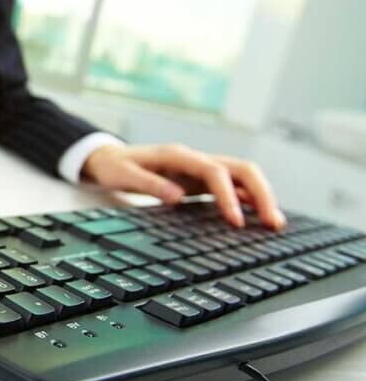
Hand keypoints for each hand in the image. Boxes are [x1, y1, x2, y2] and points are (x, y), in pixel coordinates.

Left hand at [82, 143, 284, 229]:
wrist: (107, 158)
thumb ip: (149, 184)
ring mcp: (200, 169)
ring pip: (242, 177)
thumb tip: (177, 197)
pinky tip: (257, 218)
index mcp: (178, 156)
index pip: (215, 171)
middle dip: (261, 194)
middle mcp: (195, 159)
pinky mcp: (200, 180)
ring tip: (274, 225)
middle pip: (241, 169)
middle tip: (273, 223)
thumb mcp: (123, 175)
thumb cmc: (115, 166)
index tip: (236, 222)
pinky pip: (232, 187)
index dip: (229, 196)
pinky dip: (248, 200)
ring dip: (260, 197)